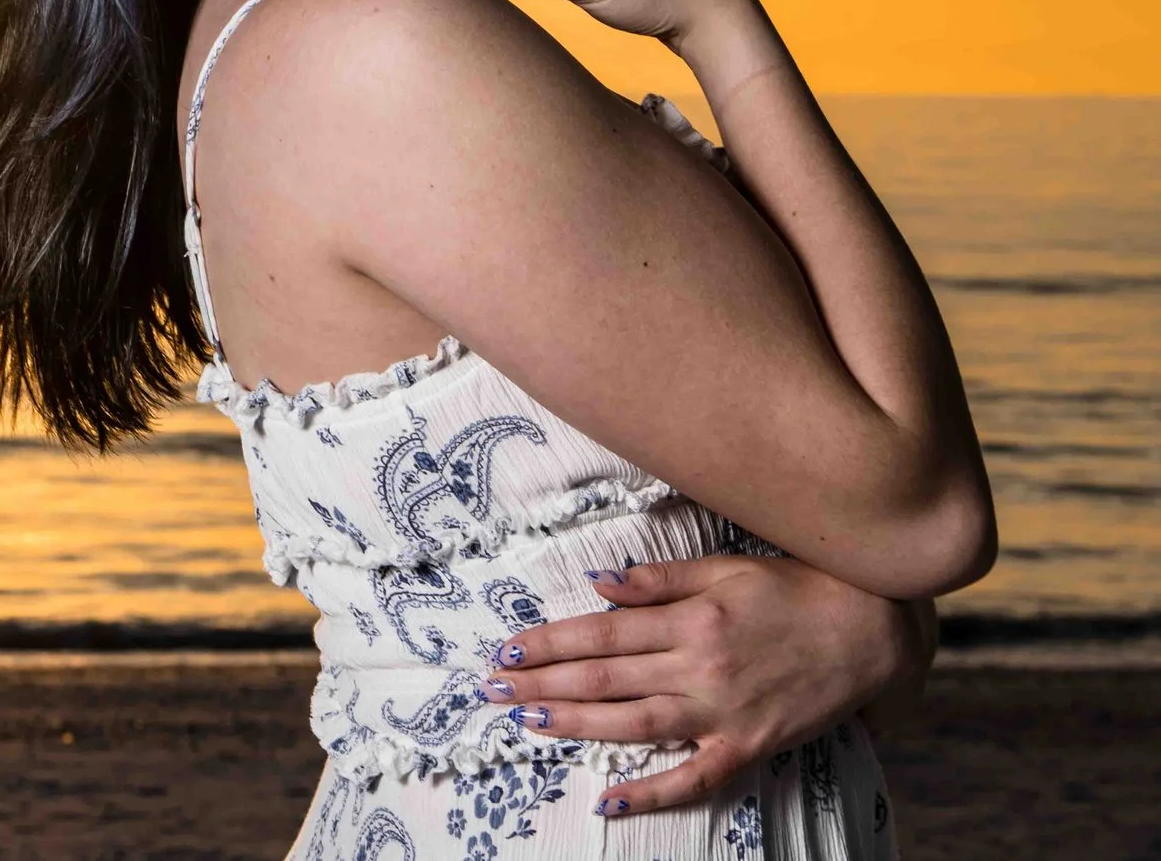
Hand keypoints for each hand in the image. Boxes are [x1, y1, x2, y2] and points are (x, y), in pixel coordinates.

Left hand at [479, 556, 928, 816]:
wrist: (874, 630)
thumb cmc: (798, 588)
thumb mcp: (726, 568)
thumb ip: (659, 578)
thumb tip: (599, 584)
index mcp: (691, 618)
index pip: (601, 632)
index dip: (551, 641)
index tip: (509, 648)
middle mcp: (699, 666)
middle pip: (605, 677)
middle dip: (544, 683)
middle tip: (493, 689)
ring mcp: (723, 712)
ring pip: (634, 723)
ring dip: (576, 724)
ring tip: (527, 724)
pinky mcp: (749, 746)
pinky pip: (693, 777)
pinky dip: (650, 793)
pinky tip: (608, 800)